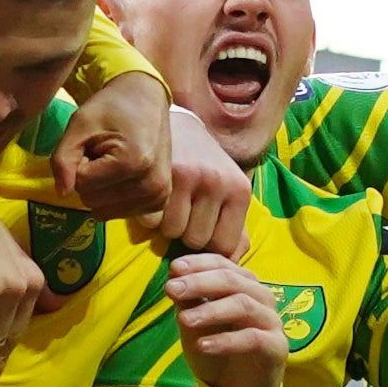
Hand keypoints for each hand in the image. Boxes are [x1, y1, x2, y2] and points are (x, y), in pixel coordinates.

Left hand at [49, 76, 166, 223]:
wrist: (146, 98)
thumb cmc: (111, 108)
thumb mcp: (80, 124)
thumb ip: (63, 159)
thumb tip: (62, 193)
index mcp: (134, 162)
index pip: (82, 185)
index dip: (79, 164)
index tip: (93, 145)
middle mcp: (153, 185)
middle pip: (93, 201)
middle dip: (90, 178)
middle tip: (103, 153)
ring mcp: (159, 196)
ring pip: (104, 211)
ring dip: (101, 189)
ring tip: (114, 162)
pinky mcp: (160, 201)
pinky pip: (119, 213)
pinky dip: (114, 197)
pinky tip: (124, 174)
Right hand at [158, 104, 251, 254]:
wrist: (180, 126)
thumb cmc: (205, 167)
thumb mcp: (228, 192)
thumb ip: (235, 229)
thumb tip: (234, 260)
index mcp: (240, 191)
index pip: (224, 246)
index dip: (208, 245)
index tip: (200, 228)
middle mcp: (218, 182)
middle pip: (196, 241)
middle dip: (186, 232)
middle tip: (183, 210)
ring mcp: (190, 176)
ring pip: (172, 232)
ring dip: (166, 224)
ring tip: (170, 203)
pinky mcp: (162, 173)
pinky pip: (150, 218)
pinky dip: (147, 215)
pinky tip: (154, 198)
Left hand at [166, 249, 286, 386]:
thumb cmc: (215, 351)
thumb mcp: (194, 325)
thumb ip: (188, 301)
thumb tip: (174, 275)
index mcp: (243, 286)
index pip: (224, 265)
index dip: (199, 264)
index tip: (173, 268)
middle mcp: (261, 298)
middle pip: (233, 281)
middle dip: (200, 282)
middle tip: (172, 289)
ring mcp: (271, 322)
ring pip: (244, 305)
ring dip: (211, 310)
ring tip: (183, 319)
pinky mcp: (276, 347)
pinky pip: (252, 338)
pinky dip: (225, 340)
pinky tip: (202, 345)